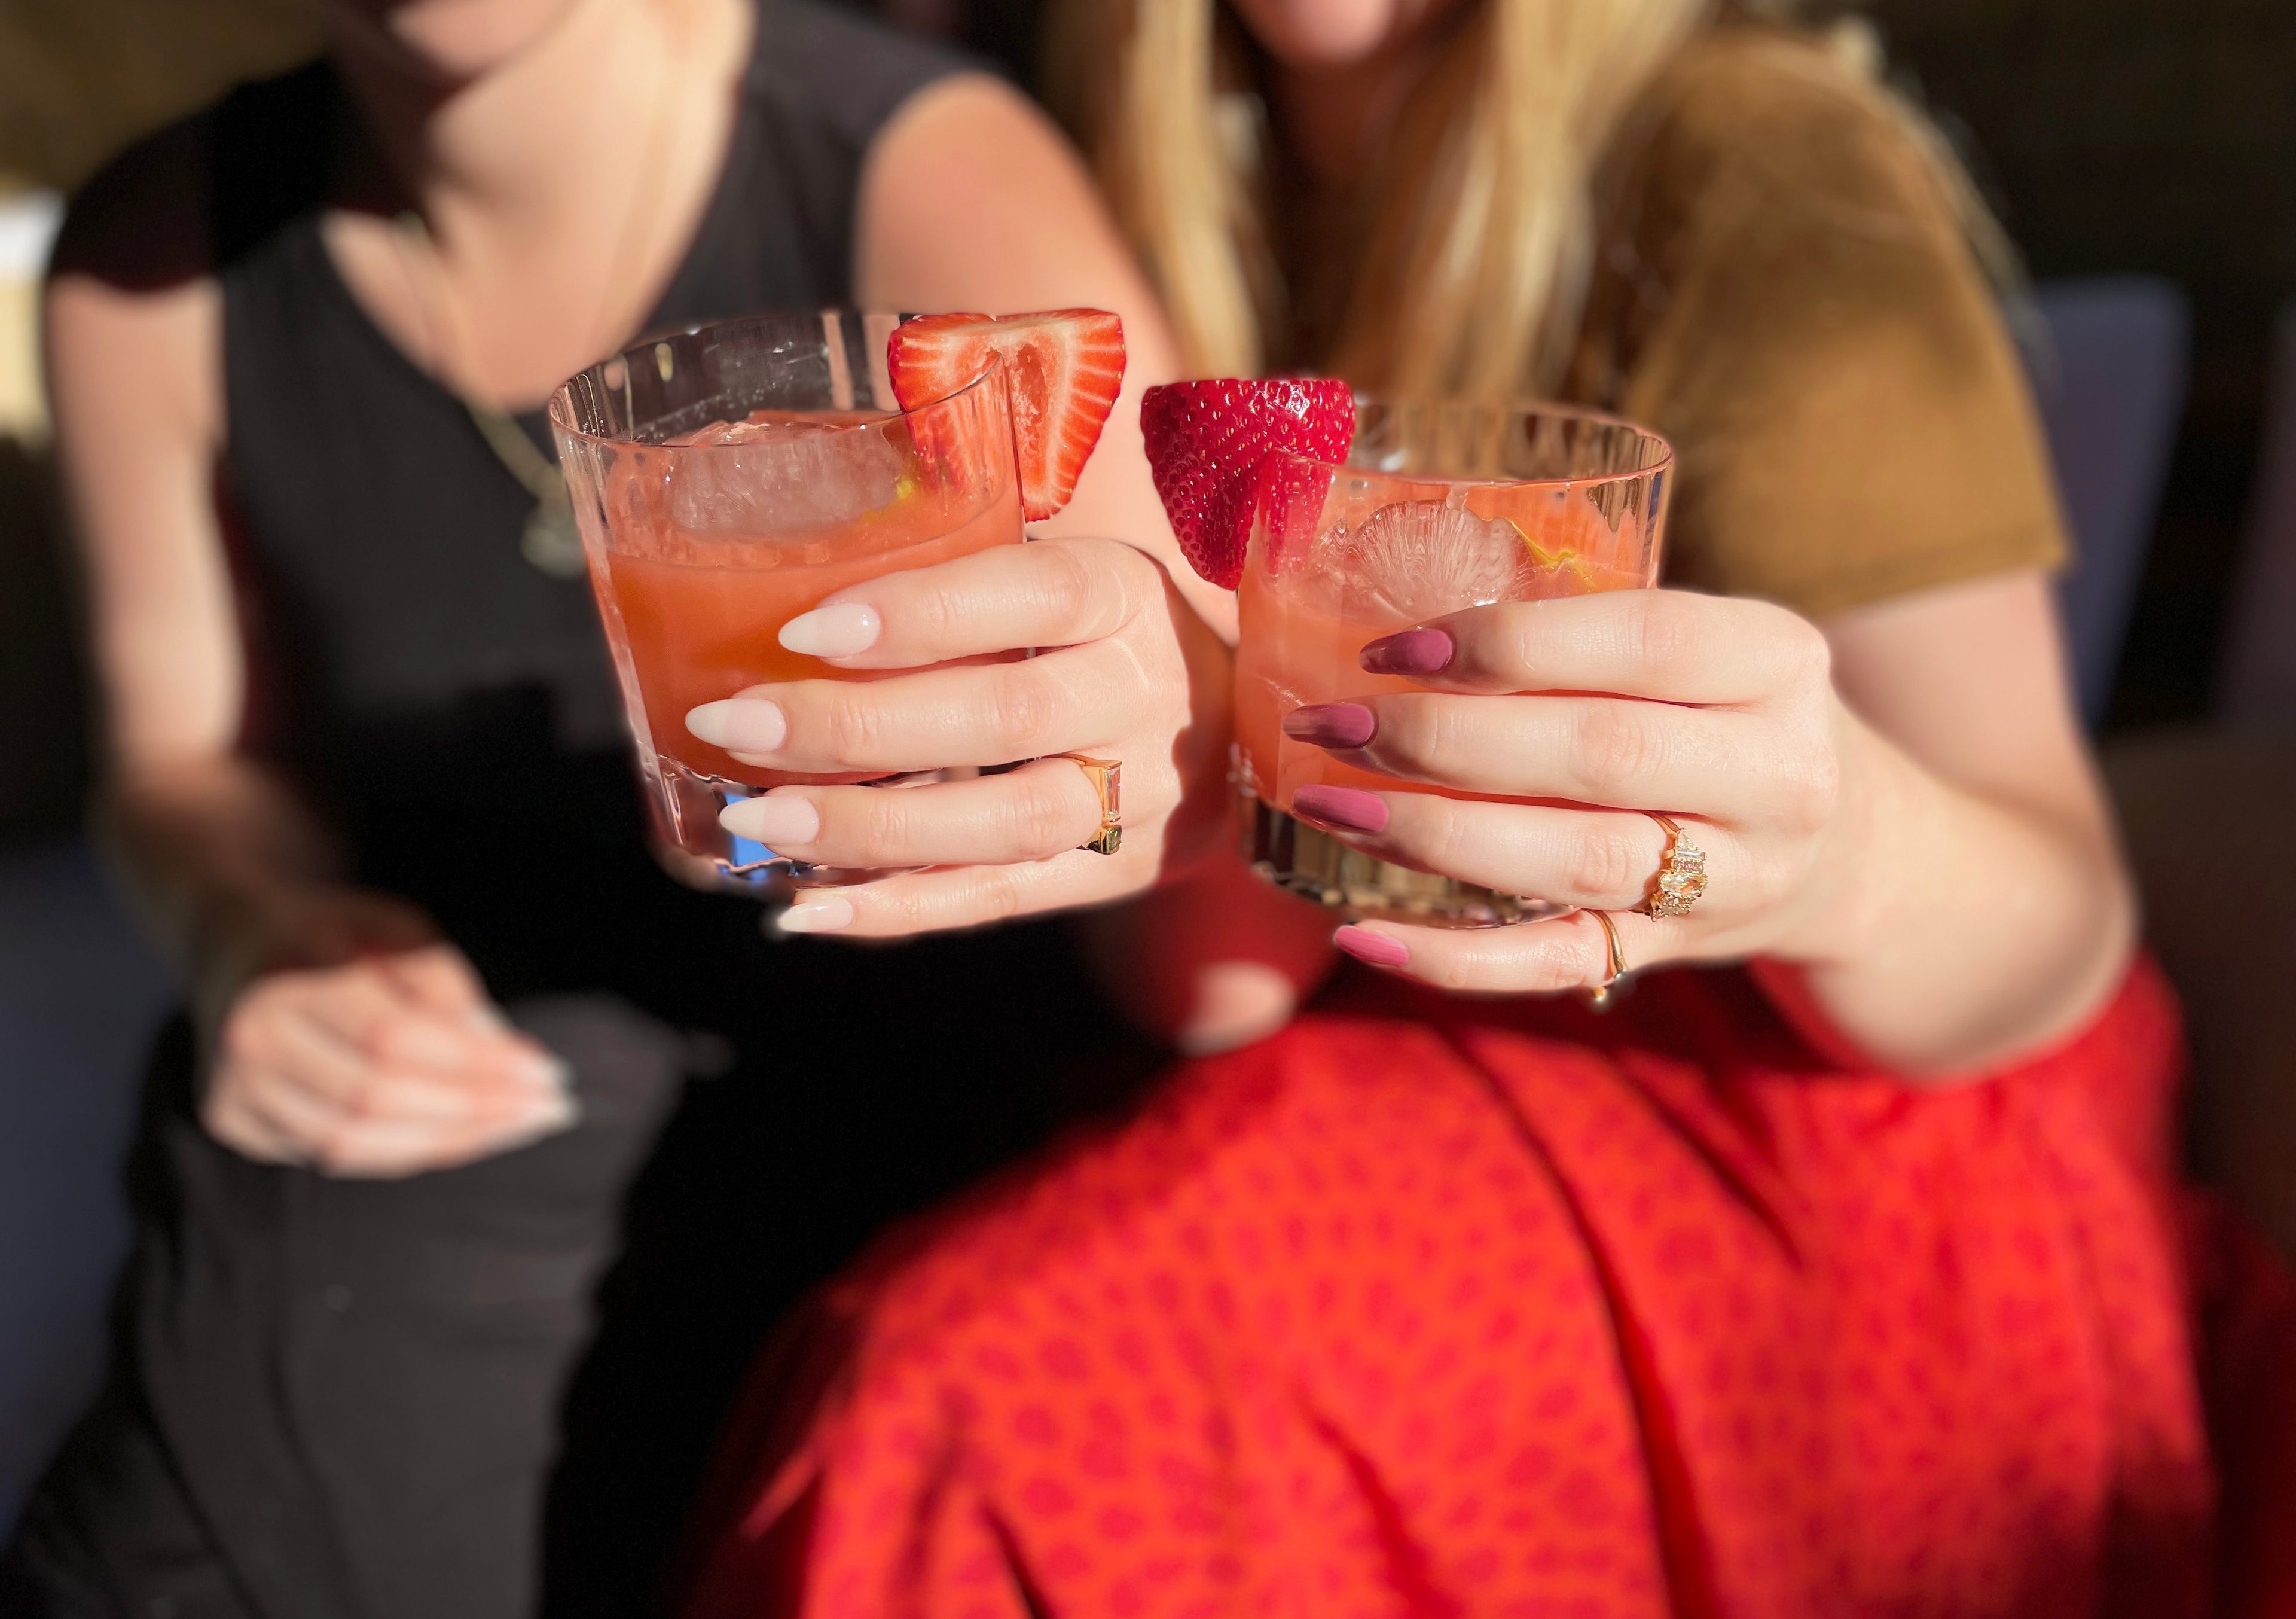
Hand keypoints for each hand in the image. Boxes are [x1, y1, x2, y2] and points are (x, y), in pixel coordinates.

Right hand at [197, 887, 575, 1175]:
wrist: (235, 938)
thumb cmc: (336, 933)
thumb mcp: (396, 928)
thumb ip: (446, 987)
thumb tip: (507, 1059)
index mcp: (289, 973)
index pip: (395, 1039)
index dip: (477, 1065)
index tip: (548, 1073)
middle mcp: (251, 1037)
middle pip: (374, 1099)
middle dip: (473, 1112)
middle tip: (547, 1110)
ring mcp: (232, 1086)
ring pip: (350, 1144)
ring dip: (447, 1144)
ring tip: (516, 1128)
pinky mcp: (231, 1120)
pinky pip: (331, 1156)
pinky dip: (403, 1152)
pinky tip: (460, 1136)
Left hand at [684, 534, 1232, 936]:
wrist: (1234, 728)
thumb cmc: (1099, 632)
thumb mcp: (1059, 576)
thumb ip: (959, 583)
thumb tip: (781, 612)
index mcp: (1124, 594)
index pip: (1030, 596)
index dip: (919, 615)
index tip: (802, 630)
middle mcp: (1143, 692)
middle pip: (1006, 718)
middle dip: (858, 726)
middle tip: (739, 727)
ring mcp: (1141, 794)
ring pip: (1005, 822)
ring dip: (871, 829)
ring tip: (763, 823)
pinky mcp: (1119, 870)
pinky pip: (1003, 899)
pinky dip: (900, 909)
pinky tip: (809, 909)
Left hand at [1278, 589, 1857, 993]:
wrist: (1845, 848)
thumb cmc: (1721, 712)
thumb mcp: (1703, 646)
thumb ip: (1586, 630)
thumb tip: (1393, 617)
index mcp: (1777, 660)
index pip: (1643, 640)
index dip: (1509, 643)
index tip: (1392, 647)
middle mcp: (1776, 774)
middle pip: (1601, 754)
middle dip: (1446, 740)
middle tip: (1331, 724)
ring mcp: (1734, 879)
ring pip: (1577, 862)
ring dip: (1435, 837)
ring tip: (1328, 807)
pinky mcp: (1678, 954)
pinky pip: (1559, 963)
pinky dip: (1456, 958)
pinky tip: (1365, 932)